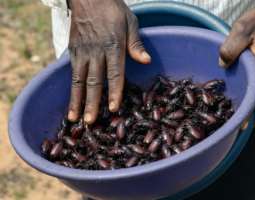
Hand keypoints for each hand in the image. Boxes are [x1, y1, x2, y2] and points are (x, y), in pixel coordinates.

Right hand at [67, 0, 150, 123]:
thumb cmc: (113, 10)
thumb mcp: (130, 22)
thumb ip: (136, 44)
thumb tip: (146, 61)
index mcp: (113, 46)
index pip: (114, 74)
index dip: (114, 92)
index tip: (113, 108)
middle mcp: (96, 51)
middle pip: (94, 81)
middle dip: (92, 103)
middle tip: (90, 122)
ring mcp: (82, 51)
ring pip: (79, 80)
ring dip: (76, 100)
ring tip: (74, 118)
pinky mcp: (72, 50)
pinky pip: (72, 72)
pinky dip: (71, 88)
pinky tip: (70, 100)